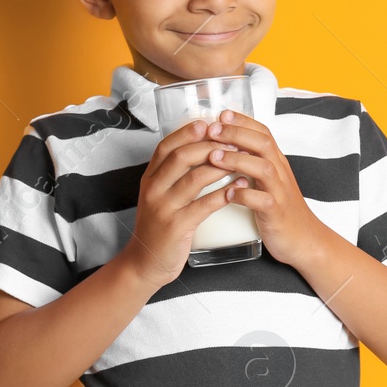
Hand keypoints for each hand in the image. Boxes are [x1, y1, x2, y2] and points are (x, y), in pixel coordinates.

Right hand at [117, 119, 236, 288]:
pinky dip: (223, 194)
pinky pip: (203, 206)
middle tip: (232, 140)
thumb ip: (174, 176)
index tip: (209, 123)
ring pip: (193, 179)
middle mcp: (153, 190)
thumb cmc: (160, 228)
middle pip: (180, 157)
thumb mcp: (160, 197)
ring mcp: (163, 208)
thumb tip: (201, 151)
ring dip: (220, 167)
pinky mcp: (176, 227)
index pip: (165, 147)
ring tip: (241, 160)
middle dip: (208, 145)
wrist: (145, 264)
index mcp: (150, 179)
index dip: (186, 132)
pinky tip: (239, 187)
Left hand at [206, 110, 330, 267]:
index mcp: (277, 163)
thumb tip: (227, 147)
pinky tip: (228, 194)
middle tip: (212, 130)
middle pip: (263, 143)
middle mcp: (281, 173)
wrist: (305, 240)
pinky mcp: (277, 213)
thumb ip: (254, 164)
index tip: (221, 114)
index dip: (243, 121)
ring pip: (263, 168)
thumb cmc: (280, 210)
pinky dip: (244, 195)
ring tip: (214, 157)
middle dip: (237, 133)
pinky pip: (262, 201)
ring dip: (237, 159)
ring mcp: (280, 192)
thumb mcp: (269, 182)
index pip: (263, 133)